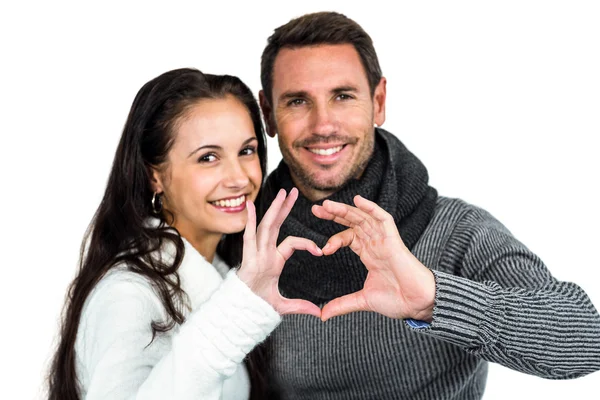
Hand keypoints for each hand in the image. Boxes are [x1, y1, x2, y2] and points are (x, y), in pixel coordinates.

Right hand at [237, 188, 322, 316]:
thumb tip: (318, 313)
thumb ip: (300, 306)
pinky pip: (248, 236)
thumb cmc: (256, 306)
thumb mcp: (282, 305)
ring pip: (265, 226)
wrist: (241, 313)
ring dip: (273, 208)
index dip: (306, 244)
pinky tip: (249, 205)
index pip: (292, 243)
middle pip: (276, 225)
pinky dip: (248, 221)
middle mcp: (264, 252)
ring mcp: (255, 253)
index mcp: (273, 260)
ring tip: (281, 192)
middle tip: (292, 190)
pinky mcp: (247, 258)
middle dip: (284, 207)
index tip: (320, 251)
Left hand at [312, 195, 434, 321]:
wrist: (416, 303)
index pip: (348, 237)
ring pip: (363, 218)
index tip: (322, 250)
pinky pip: (383, 218)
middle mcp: (375, 243)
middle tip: (316, 209)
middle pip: (353, 222)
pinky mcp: (393, 239)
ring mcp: (384, 239)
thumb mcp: (362, 300)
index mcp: (369, 253)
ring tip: (328, 204)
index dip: (333, 239)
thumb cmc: (396, 300)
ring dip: (346, 210)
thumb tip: (322, 315)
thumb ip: (342, 304)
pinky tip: (358, 200)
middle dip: (335, 215)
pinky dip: (371, 208)